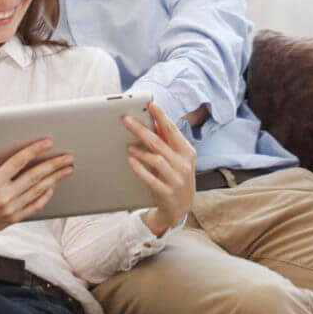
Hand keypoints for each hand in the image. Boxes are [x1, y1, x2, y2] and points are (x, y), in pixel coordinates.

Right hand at [0, 139, 72, 255]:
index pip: (18, 162)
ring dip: (55, 179)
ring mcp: (11, 209)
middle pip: (35, 177)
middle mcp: (4, 197)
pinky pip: (35, 206)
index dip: (34, 150)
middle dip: (54, 165)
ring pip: (39, 191)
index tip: (47, 142)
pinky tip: (53, 187)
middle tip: (68, 156)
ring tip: (67, 169)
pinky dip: (46, 196)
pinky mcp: (13, 218)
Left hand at [123, 101, 196, 236]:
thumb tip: (155, 121)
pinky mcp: (166, 193)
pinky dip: (140, 169)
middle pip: (160, 143)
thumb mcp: (176, 158)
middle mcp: (183, 164)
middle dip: (142, 129)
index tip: (150, 104)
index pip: (172, 130)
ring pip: (157, 160)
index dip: (161, 117)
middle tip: (126, 119)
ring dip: (141, 151)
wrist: (179, 208)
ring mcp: (176, 180)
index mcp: (187, 152)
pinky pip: (151, 180)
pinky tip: (130, 161)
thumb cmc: (175, 177)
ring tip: (127, 145)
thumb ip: (167, 141)